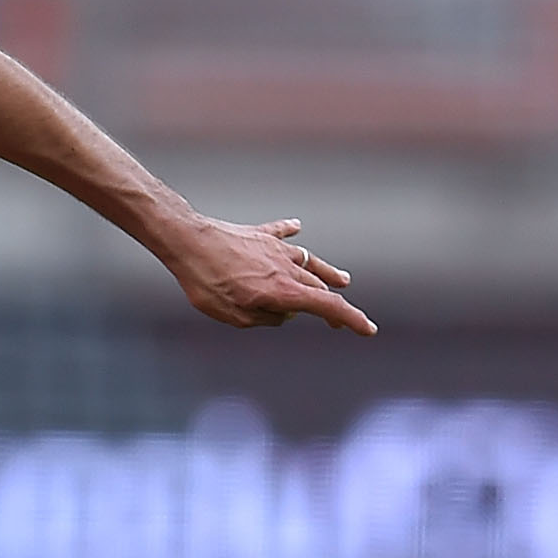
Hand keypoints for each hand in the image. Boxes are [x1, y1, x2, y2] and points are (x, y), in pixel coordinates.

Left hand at [160, 212, 375, 335]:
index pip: (328, 307)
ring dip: (326, 272)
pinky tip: (296, 227)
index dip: (350, 320)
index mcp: (284, 291)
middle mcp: (287, 268)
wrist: (189, 242)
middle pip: (318, 288)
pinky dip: (289, 232)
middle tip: (341, 322)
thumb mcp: (235, 317)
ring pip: (308, 261)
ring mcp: (275, 248)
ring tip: (342, 280)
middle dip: (333, 306)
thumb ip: (265, 319)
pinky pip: (280, 233)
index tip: (368, 330)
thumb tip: (284, 313)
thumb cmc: (207, 283)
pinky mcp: (258, 235)